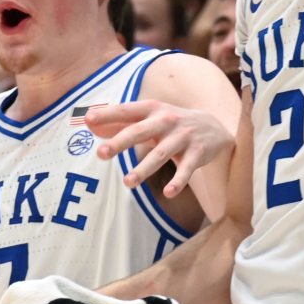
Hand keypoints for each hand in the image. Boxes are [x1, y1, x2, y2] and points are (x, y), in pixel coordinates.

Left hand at [86, 100, 236, 197]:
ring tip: (128, 182)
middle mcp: (167, 121)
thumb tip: (89, 125)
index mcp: (152, 110)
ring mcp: (183, 137)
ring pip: (160, 154)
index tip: (88, 119)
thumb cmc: (171, 123)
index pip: (126, 110)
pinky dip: (178, 181)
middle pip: (140, 131)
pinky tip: (168, 193)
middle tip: (101, 153)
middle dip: (121, 142)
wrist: (214, 125)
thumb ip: (120, 121)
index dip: (108, 114)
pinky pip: (186, 169)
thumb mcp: (149, 117)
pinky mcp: (197, 153)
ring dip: (144, 168)